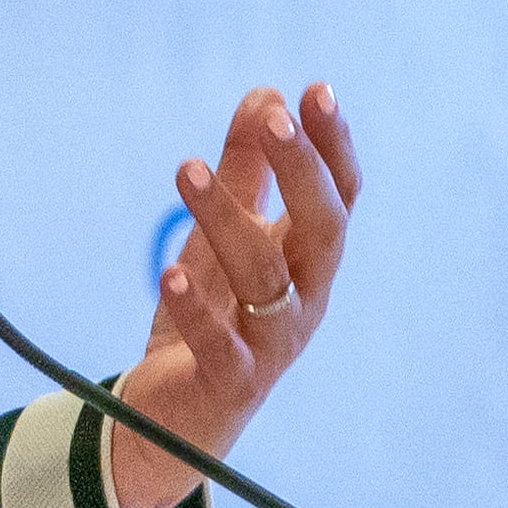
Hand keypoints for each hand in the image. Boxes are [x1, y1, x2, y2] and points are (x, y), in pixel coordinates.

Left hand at [103, 84, 359, 507]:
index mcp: (310, 260)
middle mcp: (305, 299)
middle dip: (304, 171)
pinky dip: (197, 310)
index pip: (340, 196)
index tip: (316, 91)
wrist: (176, 416)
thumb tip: (264, 94)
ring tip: (187, 170)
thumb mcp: (224, 234)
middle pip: (323, 230)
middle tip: (276, 119)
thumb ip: (246, 170)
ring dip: (228, 221)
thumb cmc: (212, 315)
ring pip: (265, 279)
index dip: (334, 146)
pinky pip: (220, 345)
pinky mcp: (230, 383)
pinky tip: (168, 273)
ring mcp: (272, 344)